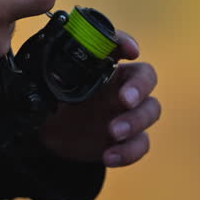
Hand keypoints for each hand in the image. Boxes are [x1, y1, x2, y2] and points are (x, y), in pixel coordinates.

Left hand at [37, 32, 159, 167]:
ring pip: (151, 109)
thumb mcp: (48, 80)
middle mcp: (121, 85)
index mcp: (104, 65)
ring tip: (113, 132)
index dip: (127, 44)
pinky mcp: (128, 139)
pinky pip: (141, 143)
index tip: (130, 51)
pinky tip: (108, 156)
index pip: (121, 47)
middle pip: (147, 77)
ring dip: (135, 121)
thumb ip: (55, 64)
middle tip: (125, 100)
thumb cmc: (52, 99)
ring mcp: (128, 112)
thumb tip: (55, 49)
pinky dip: (129, 151)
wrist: (48, 135)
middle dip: (139, 87)